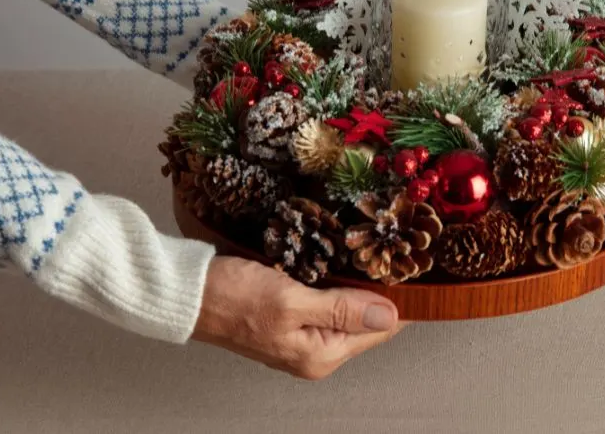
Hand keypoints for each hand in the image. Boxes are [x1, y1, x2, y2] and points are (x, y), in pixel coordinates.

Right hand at [191, 256, 403, 379]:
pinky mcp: (291, 317)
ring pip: (349, 307)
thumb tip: (390, 316)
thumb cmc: (232, 296)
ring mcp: (303, 336)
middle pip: (367, 319)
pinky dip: (338, 280)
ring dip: (360, 282)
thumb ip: (342, 310)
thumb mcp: (291, 301)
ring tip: (376, 249)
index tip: (417, 267)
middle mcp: (315, 352)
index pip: (381, 329)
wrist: (187, 292)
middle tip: (396, 248)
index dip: (401, 299)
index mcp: (321, 355)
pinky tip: (343, 258)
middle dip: (382, 288)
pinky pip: (328, 300)